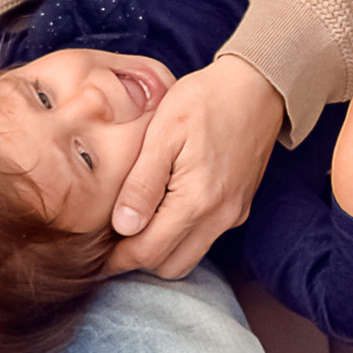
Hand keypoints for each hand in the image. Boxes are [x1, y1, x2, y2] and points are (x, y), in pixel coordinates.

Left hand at [108, 54, 282, 279]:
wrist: (258, 86)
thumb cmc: (206, 100)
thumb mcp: (164, 132)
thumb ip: (142, 183)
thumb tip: (123, 227)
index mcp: (197, 200)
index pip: (149, 252)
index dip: (117, 259)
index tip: (94, 256)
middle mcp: (219, 216)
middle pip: (170, 265)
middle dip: (138, 259)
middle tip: (110, 241)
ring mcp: (233, 214)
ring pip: (189, 257)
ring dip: (161, 251)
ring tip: (134, 226)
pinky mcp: (239, 207)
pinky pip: (205, 238)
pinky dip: (181, 237)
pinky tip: (162, 211)